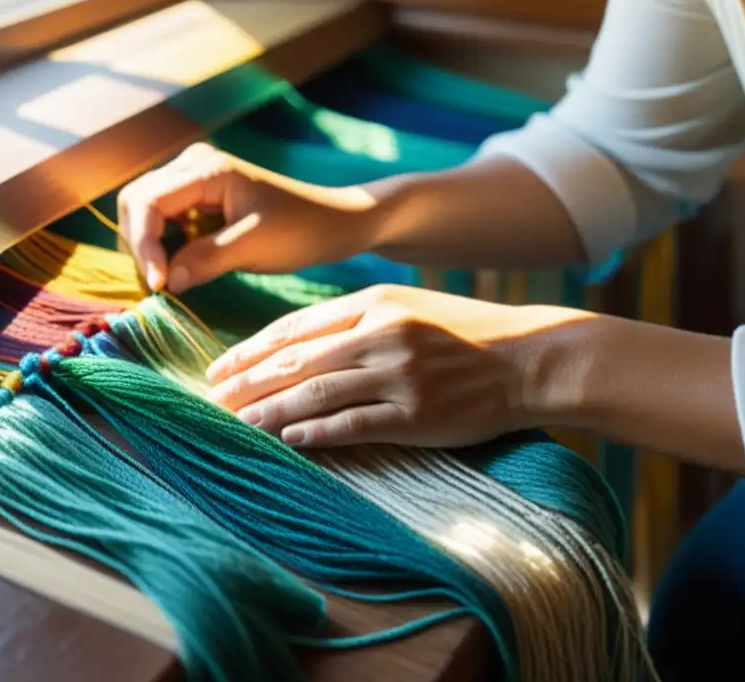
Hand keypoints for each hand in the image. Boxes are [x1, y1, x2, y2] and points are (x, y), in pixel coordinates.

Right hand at [117, 142, 377, 291]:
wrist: (334, 222)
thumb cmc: (301, 229)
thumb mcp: (254, 246)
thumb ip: (206, 259)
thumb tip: (166, 282)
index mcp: (206, 169)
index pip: (148, 202)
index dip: (145, 245)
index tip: (159, 285)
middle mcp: (192, 165)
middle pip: (134, 202)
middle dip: (139, 245)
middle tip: (159, 285)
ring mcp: (192, 179)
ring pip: (143, 212)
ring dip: (148, 248)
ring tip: (168, 281)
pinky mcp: (197, 199)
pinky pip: (162, 221)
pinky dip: (162, 248)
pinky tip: (179, 270)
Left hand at [205, 284, 581, 449]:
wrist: (532, 358)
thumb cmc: (465, 334)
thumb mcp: (409, 308)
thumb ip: (357, 321)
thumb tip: (297, 347)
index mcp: (375, 304)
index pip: (296, 327)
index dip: (251, 349)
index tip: (220, 367)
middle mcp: (382, 334)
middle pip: (296, 360)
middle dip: (247, 382)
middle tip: (212, 400)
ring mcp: (400, 374)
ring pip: (316, 392)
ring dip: (269, 410)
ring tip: (236, 424)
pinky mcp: (418, 414)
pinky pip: (354, 424)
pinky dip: (317, 432)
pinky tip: (289, 439)